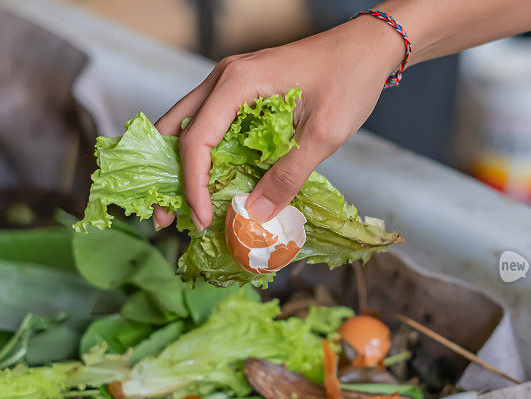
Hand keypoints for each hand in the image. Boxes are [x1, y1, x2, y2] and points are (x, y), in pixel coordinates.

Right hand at [152, 15, 404, 229]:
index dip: (193, 185)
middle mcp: (224, 79)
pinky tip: (210, 182)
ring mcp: (230, 83)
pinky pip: (209, 124)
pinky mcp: (242, 92)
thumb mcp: (324, 133)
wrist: (368, 47)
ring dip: (180, 165)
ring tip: (180, 205)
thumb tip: (256, 213)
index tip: (202, 220)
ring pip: (187, 125)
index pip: (198, 140)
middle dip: (167, 176)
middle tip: (162, 218)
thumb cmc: (350, 79)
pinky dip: (202, 155)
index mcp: (238, 83)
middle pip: (177, 129)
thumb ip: (289, 174)